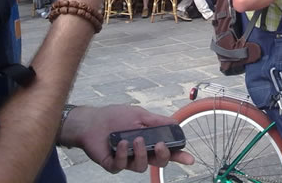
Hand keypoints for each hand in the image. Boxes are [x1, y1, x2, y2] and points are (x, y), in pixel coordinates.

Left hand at [61, 105, 193, 173]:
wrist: (92, 120)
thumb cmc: (115, 116)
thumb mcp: (140, 115)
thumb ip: (157, 121)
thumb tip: (175, 123)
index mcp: (149, 140)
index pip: (167, 150)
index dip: (179, 156)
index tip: (189, 158)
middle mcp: (140, 152)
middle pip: (158, 162)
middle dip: (163, 156)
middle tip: (161, 145)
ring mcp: (127, 160)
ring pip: (141, 167)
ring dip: (141, 153)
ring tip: (136, 140)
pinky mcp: (113, 164)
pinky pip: (121, 166)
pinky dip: (122, 154)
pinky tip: (121, 143)